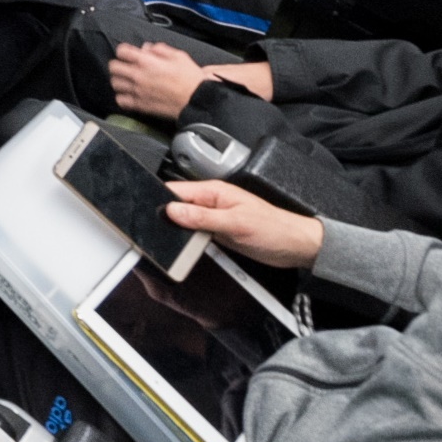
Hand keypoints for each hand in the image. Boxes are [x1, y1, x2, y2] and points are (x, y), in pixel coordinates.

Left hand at [109, 41, 265, 118]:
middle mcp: (138, 75)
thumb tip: (147, 48)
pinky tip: (129, 95)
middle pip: (113, 67)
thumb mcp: (178, 55)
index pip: (121, 51)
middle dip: (118, 64)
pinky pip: (121, 101)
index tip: (129, 54)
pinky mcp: (140, 105)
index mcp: (147, 61)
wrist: (197, 100)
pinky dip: (122, 97)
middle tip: (125, 67)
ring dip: (119, 80)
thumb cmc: (190, 77)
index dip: (124, 51)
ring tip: (126, 81)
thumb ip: (160, 49)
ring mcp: (138, 91)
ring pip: (115, 84)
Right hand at [161, 179, 323, 270]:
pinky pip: (195, 235)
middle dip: (164, 219)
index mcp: (214, 192)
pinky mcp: (218, 233)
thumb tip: (172, 210)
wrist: (296, 247)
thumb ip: (202, 217)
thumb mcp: (236, 224)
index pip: (176, 191)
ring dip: (175, 232)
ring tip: (164, 244)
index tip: (145, 214)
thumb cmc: (274, 230)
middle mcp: (211, 203)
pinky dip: (187, 242)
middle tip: (151, 234)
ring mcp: (214, 218)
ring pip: (184, 222)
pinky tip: (182, 250)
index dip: (159, 201)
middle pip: (177, 207)